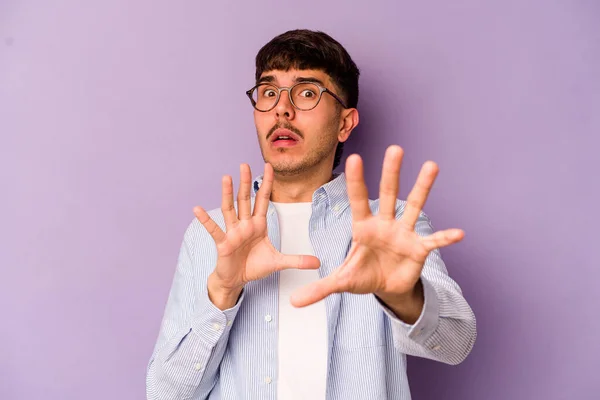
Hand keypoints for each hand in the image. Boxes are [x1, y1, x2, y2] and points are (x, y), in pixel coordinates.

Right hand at [194, 163, 320, 308]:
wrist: (236, 280)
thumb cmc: (254, 267)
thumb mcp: (278, 262)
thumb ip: (297, 260)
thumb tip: (318, 263)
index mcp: (258, 225)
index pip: (263, 200)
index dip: (266, 184)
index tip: (269, 166)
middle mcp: (245, 225)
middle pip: (245, 200)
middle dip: (245, 182)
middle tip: (245, 164)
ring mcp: (233, 232)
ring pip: (230, 209)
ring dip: (227, 194)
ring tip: (226, 177)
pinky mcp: (223, 243)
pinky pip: (214, 229)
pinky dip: (206, 220)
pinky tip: (197, 209)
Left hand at [290, 145, 464, 308]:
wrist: (387, 287)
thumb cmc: (363, 275)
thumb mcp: (341, 282)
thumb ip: (319, 288)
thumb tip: (292, 302)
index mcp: (363, 227)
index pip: (357, 200)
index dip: (356, 181)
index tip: (353, 157)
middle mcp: (384, 224)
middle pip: (387, 194)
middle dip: (391, 172)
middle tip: (395, 148)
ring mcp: (404, 233)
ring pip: (413, 206)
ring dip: (422, 187)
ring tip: (431, 165)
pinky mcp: (419, 248)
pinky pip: (433, 241)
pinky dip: (445, 238)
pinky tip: (458, 233)